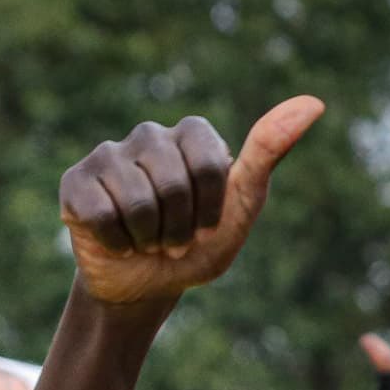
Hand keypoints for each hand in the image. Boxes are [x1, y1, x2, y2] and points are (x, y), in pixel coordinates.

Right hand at [60, 97, 323, 306]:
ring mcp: (108, 154)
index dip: (208, 211)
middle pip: (171, 184)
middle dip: (176, 229)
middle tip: (172, 241)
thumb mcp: (241, 207)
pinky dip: (114, 242)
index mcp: (192, 134)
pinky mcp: (75, 181)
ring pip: (135, 201)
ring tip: (144, 241)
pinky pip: (99, 212)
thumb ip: (269, 153)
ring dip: (145, 239)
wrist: (144, 287)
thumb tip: (313, 102)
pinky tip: (115, 241)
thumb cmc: (196, 246)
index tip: (206, 228)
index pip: (207, 166)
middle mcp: (149, 135)